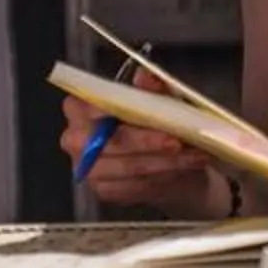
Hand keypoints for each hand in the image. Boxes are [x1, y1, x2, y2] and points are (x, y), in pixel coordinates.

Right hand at [60, 92, 231, 217]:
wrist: (161, 160)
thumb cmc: (153, 124)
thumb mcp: (157, 98)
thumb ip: (150, 88)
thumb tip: (147, 77)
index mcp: (79, 108)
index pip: (96, 107)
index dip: (125, 110)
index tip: (152, 113)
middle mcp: (76, 139)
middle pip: (113, 141)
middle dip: (149, 141)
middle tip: (178, 141)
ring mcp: (88, 169)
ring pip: (129, 167)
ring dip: (164, 162)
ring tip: (191, 155)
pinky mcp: (104, 191)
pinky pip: (136, 186)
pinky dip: (163, 177)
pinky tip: (182, 167)